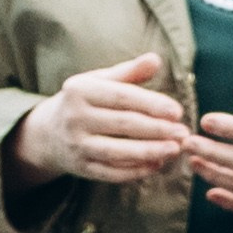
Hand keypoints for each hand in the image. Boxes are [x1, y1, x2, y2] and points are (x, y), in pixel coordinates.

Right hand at [11, 52, 194, 190]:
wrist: (48, 133)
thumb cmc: (85, 102)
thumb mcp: (100, 82)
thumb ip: (129, 72)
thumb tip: (155, 59)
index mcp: (80, 90)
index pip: (122, 97)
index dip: (151, 104)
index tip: (177, 111)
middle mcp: (75, 117)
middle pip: (123, 124)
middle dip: (157, 129)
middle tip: (184, 132)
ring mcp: (76, 145)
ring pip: (118, 152)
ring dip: (150, 152)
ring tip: (176, 149)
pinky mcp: (81, 168)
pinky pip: (112, 173)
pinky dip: (137, 171)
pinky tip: (158, 165)